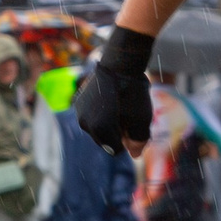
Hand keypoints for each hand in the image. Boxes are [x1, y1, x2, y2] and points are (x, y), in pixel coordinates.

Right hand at [76, 29, 154, 154]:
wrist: (119, 64)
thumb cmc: (133, 92)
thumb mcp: (142, 119)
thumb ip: (138, 140)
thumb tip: (134, 155)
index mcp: (100, 130)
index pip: (116, 150)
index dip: (128, 141)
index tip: (133, 124)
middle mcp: (85, 124)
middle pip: (105, 141)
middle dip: (117, 134)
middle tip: (128, 114)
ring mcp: (80, 113)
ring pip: (97, 129)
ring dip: (109, 124)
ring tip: (119, 106)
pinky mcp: (78, 104)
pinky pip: (91, 118)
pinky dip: (101, 114)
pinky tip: (110, 100)